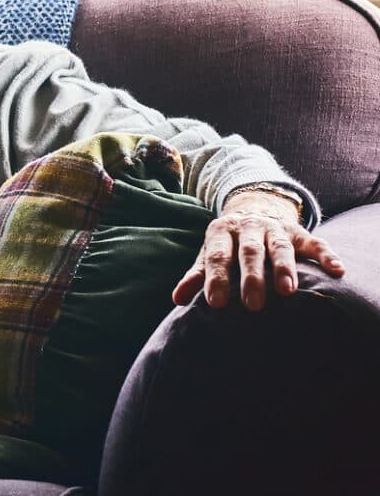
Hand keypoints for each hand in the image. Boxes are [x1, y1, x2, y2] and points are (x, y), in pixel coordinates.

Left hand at [173, 190, 344, 310]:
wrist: (252, 209)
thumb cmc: (228, 243)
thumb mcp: (210, 254)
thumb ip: (197, 275)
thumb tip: (177, 299)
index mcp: (221, 232)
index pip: (218, 255)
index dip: (216, 278)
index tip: (216, 304)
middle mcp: (248, 228)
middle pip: (249, 252)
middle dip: (251, 278)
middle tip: (253, 305)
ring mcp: (275, 228)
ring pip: (280, 247)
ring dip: (284, 268)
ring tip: (287, 291)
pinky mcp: (299, 232)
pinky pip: (316, 243)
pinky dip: (327, 255)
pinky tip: (338, 271)